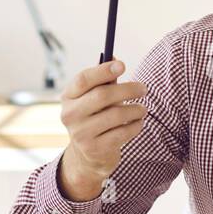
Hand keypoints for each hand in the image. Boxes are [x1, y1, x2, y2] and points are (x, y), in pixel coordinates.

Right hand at [57, 60, 147, 200]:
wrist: (88, 155)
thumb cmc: (96, 117)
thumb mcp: (94, 99)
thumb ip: (103, 81)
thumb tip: (115, 59)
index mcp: (68, 97)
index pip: (83, 80)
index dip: (103, 70)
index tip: (123, 65)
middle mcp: (70, 115)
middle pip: (102, 95)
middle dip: (128, 89)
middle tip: (144, 88)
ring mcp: (81, 134)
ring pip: (115, 115)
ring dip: (135, 109)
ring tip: (142, 109)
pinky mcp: (95, 149)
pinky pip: (122, 133)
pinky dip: (135, 125)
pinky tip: (138, 122)